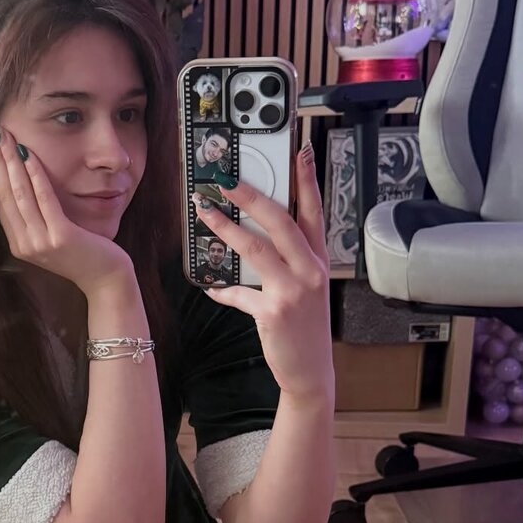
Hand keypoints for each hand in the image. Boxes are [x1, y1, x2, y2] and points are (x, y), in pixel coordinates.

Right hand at [0, 122, 135, 296]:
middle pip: (5, 194)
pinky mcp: (60, 237)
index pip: (0, 201)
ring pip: (20, 195)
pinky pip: (44, 200)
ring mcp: (41, 243)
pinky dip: (36, 175)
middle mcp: (24, 245)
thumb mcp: (52, 236)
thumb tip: (22, 185)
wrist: (105, 280)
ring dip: (12, 162)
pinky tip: (30, 155)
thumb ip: (35, 218)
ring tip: (6, 136)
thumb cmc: (82, 254)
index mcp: (19, 244)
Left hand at [191, 143, 333, 403]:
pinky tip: (211, 288)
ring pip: (255, 249)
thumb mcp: (305, 289)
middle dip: (251, 196)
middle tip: (226, 180)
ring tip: (204, 212)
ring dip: (225, 229)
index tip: (301, 151)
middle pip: (280, 221)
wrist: (311, 371)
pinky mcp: (272, 313)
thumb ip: (287, 263)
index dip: (308, 180)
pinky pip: (238, 294)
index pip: (314, 211)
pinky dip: (222, 291)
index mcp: (318, 260)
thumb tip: (255, 240)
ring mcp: (292, 291)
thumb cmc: (305, 328)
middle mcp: (309, 270)